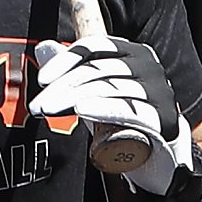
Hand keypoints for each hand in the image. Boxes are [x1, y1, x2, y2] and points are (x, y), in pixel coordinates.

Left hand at [30, 36, 192, 195]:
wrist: (159, 155)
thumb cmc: (122, 119)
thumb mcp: (93, 93)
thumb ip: (70, 69)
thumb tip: (43, 46)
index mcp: (133, 52)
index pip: (94, 46)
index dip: (64, 60)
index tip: (41, 80)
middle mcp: (149, 65)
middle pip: (97, 70)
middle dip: (62, 87)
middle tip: (38, 105)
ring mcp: (159, 91)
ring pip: (108, 89)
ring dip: (73, 99)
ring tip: (50, 110)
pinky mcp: (164, 118)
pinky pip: (129, 110)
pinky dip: (103, 108)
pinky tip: (81, 110)